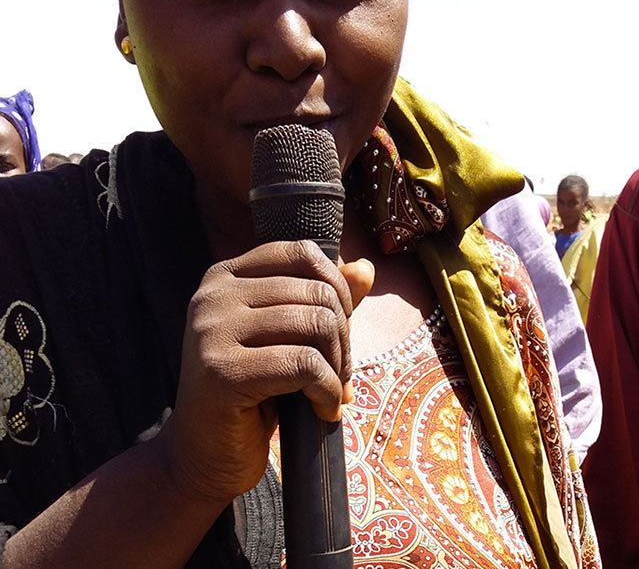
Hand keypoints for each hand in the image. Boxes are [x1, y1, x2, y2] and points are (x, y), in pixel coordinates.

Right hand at [159, 240, 373, 503]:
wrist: (201, 457)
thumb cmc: (252, 392)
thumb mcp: (288, 337)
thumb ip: (324, 299)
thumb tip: (366, 268)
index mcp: (225, 277)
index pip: (302, 253)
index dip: (337, 287)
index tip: (339, 329)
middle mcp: (213, 296)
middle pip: (317, 292)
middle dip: (342, 336)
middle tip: (339, 374)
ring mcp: (212, 332)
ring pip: (315, 324)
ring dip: (338, 366)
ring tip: (331, 392)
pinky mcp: (222, 372)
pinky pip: (304, 365)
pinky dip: (328, 390)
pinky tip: (323, 411)